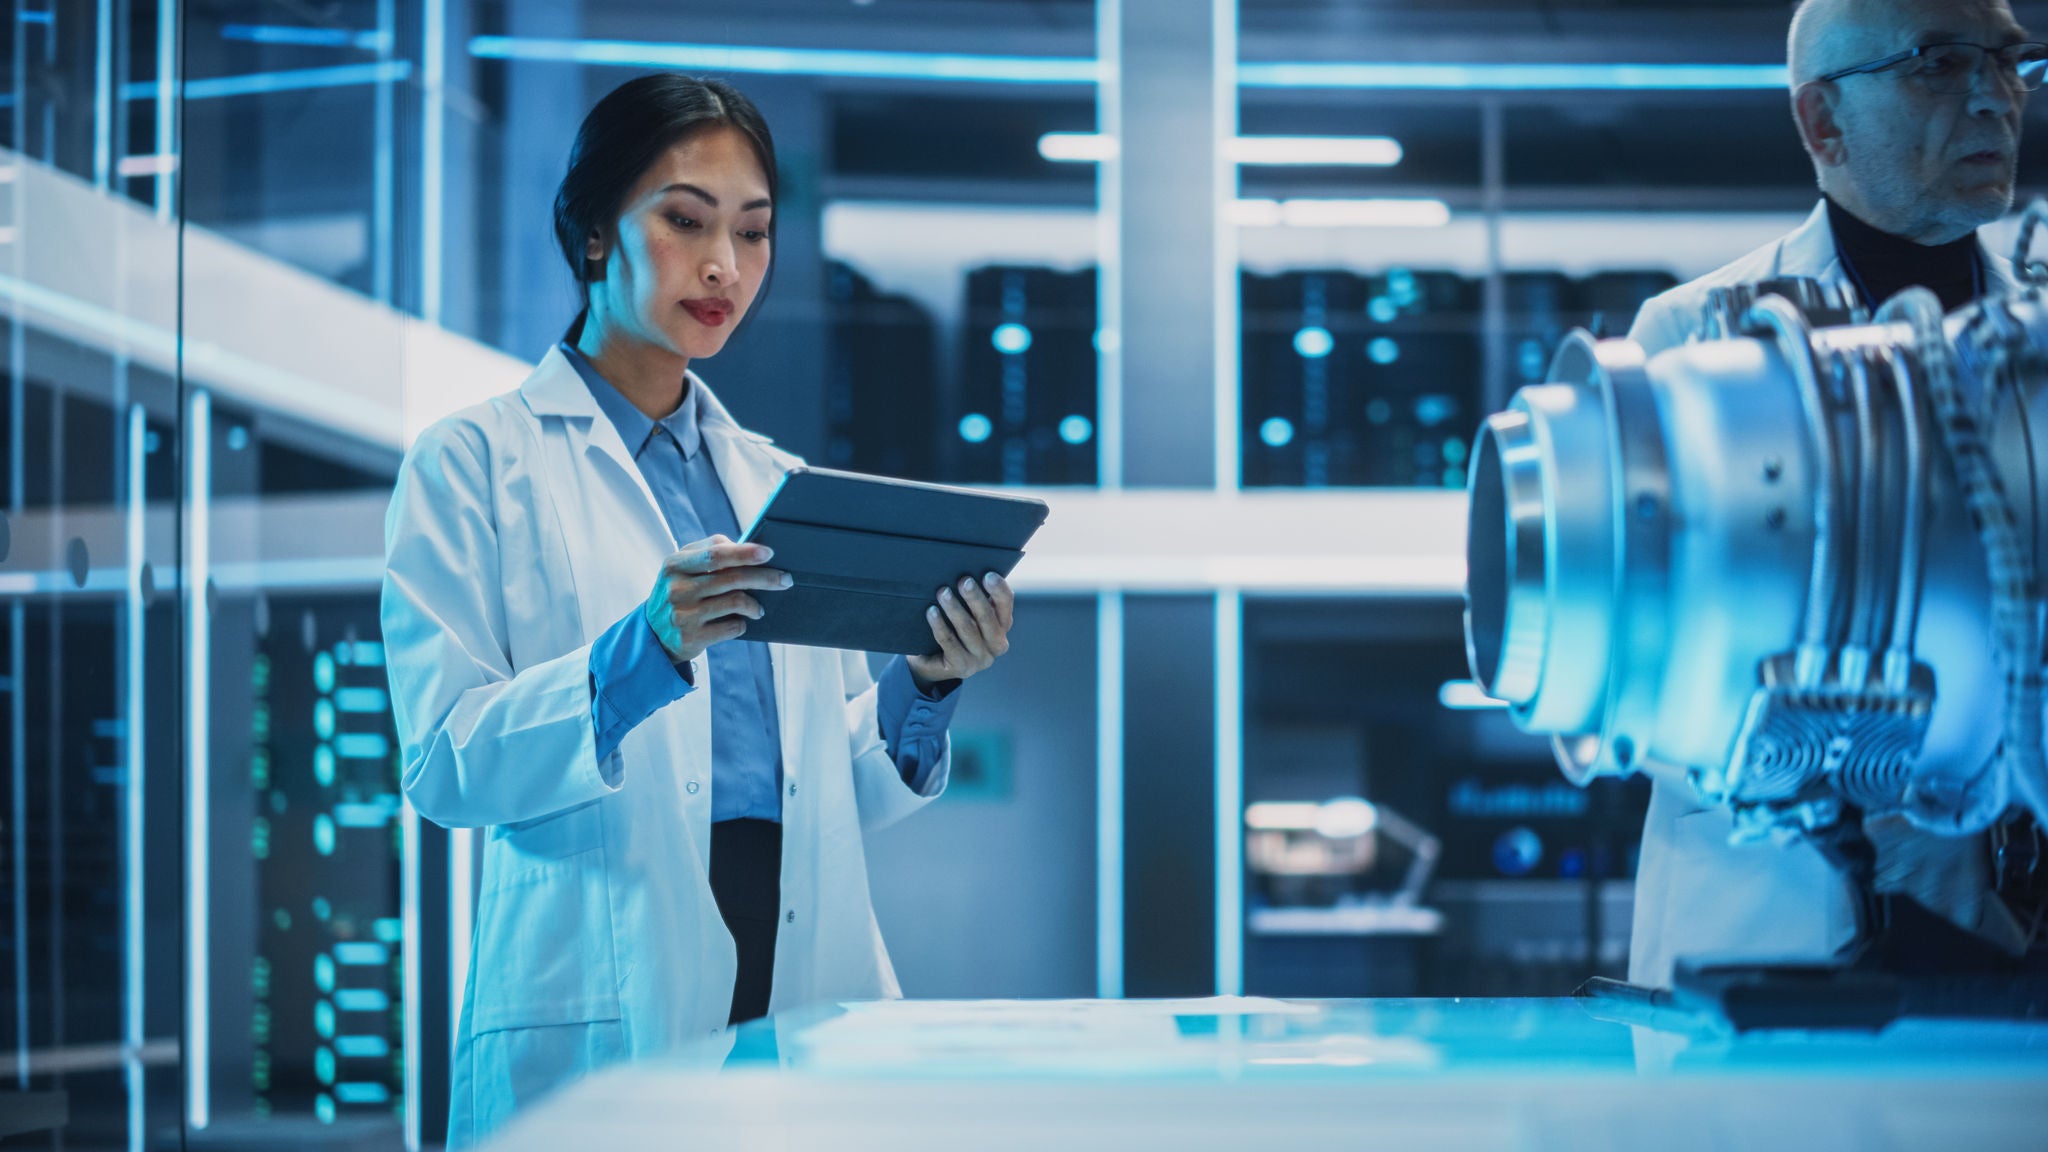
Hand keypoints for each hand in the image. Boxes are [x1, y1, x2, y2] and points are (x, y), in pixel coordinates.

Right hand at [642, 535, 790, 663]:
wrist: (652, 634)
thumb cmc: (678, 591)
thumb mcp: (682, 567)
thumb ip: (710, 551)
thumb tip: (745, 546)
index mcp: (675, 564)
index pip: (716, 555)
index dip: (745, 553)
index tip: (769, 553)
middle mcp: (676, 589)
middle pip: (731, 578)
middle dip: (764, 578)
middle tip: (785, 579)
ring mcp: (682, 615)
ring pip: (735, 602)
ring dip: (755, 605)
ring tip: (759, 608)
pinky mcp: (690, 638)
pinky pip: (731, 628)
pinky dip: (742, 624)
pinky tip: (742, 622)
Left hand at [907, 573, 1013, 690]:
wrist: (933, 661)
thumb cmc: (953, 628)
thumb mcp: (968, 613)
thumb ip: (974, 597)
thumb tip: (968, 572)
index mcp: (1003, 626)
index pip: (1006, 605)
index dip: (999, 590)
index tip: (987, 575)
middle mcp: (997, 644)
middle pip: (987, 618)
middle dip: (975, 597)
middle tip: (963, 580)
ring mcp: (980, 659)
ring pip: (968, 630)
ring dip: (954, 609)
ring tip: (942, 593)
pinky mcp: (962, 667)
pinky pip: (950, 643)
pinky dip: (940, 626)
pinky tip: (931, 612)